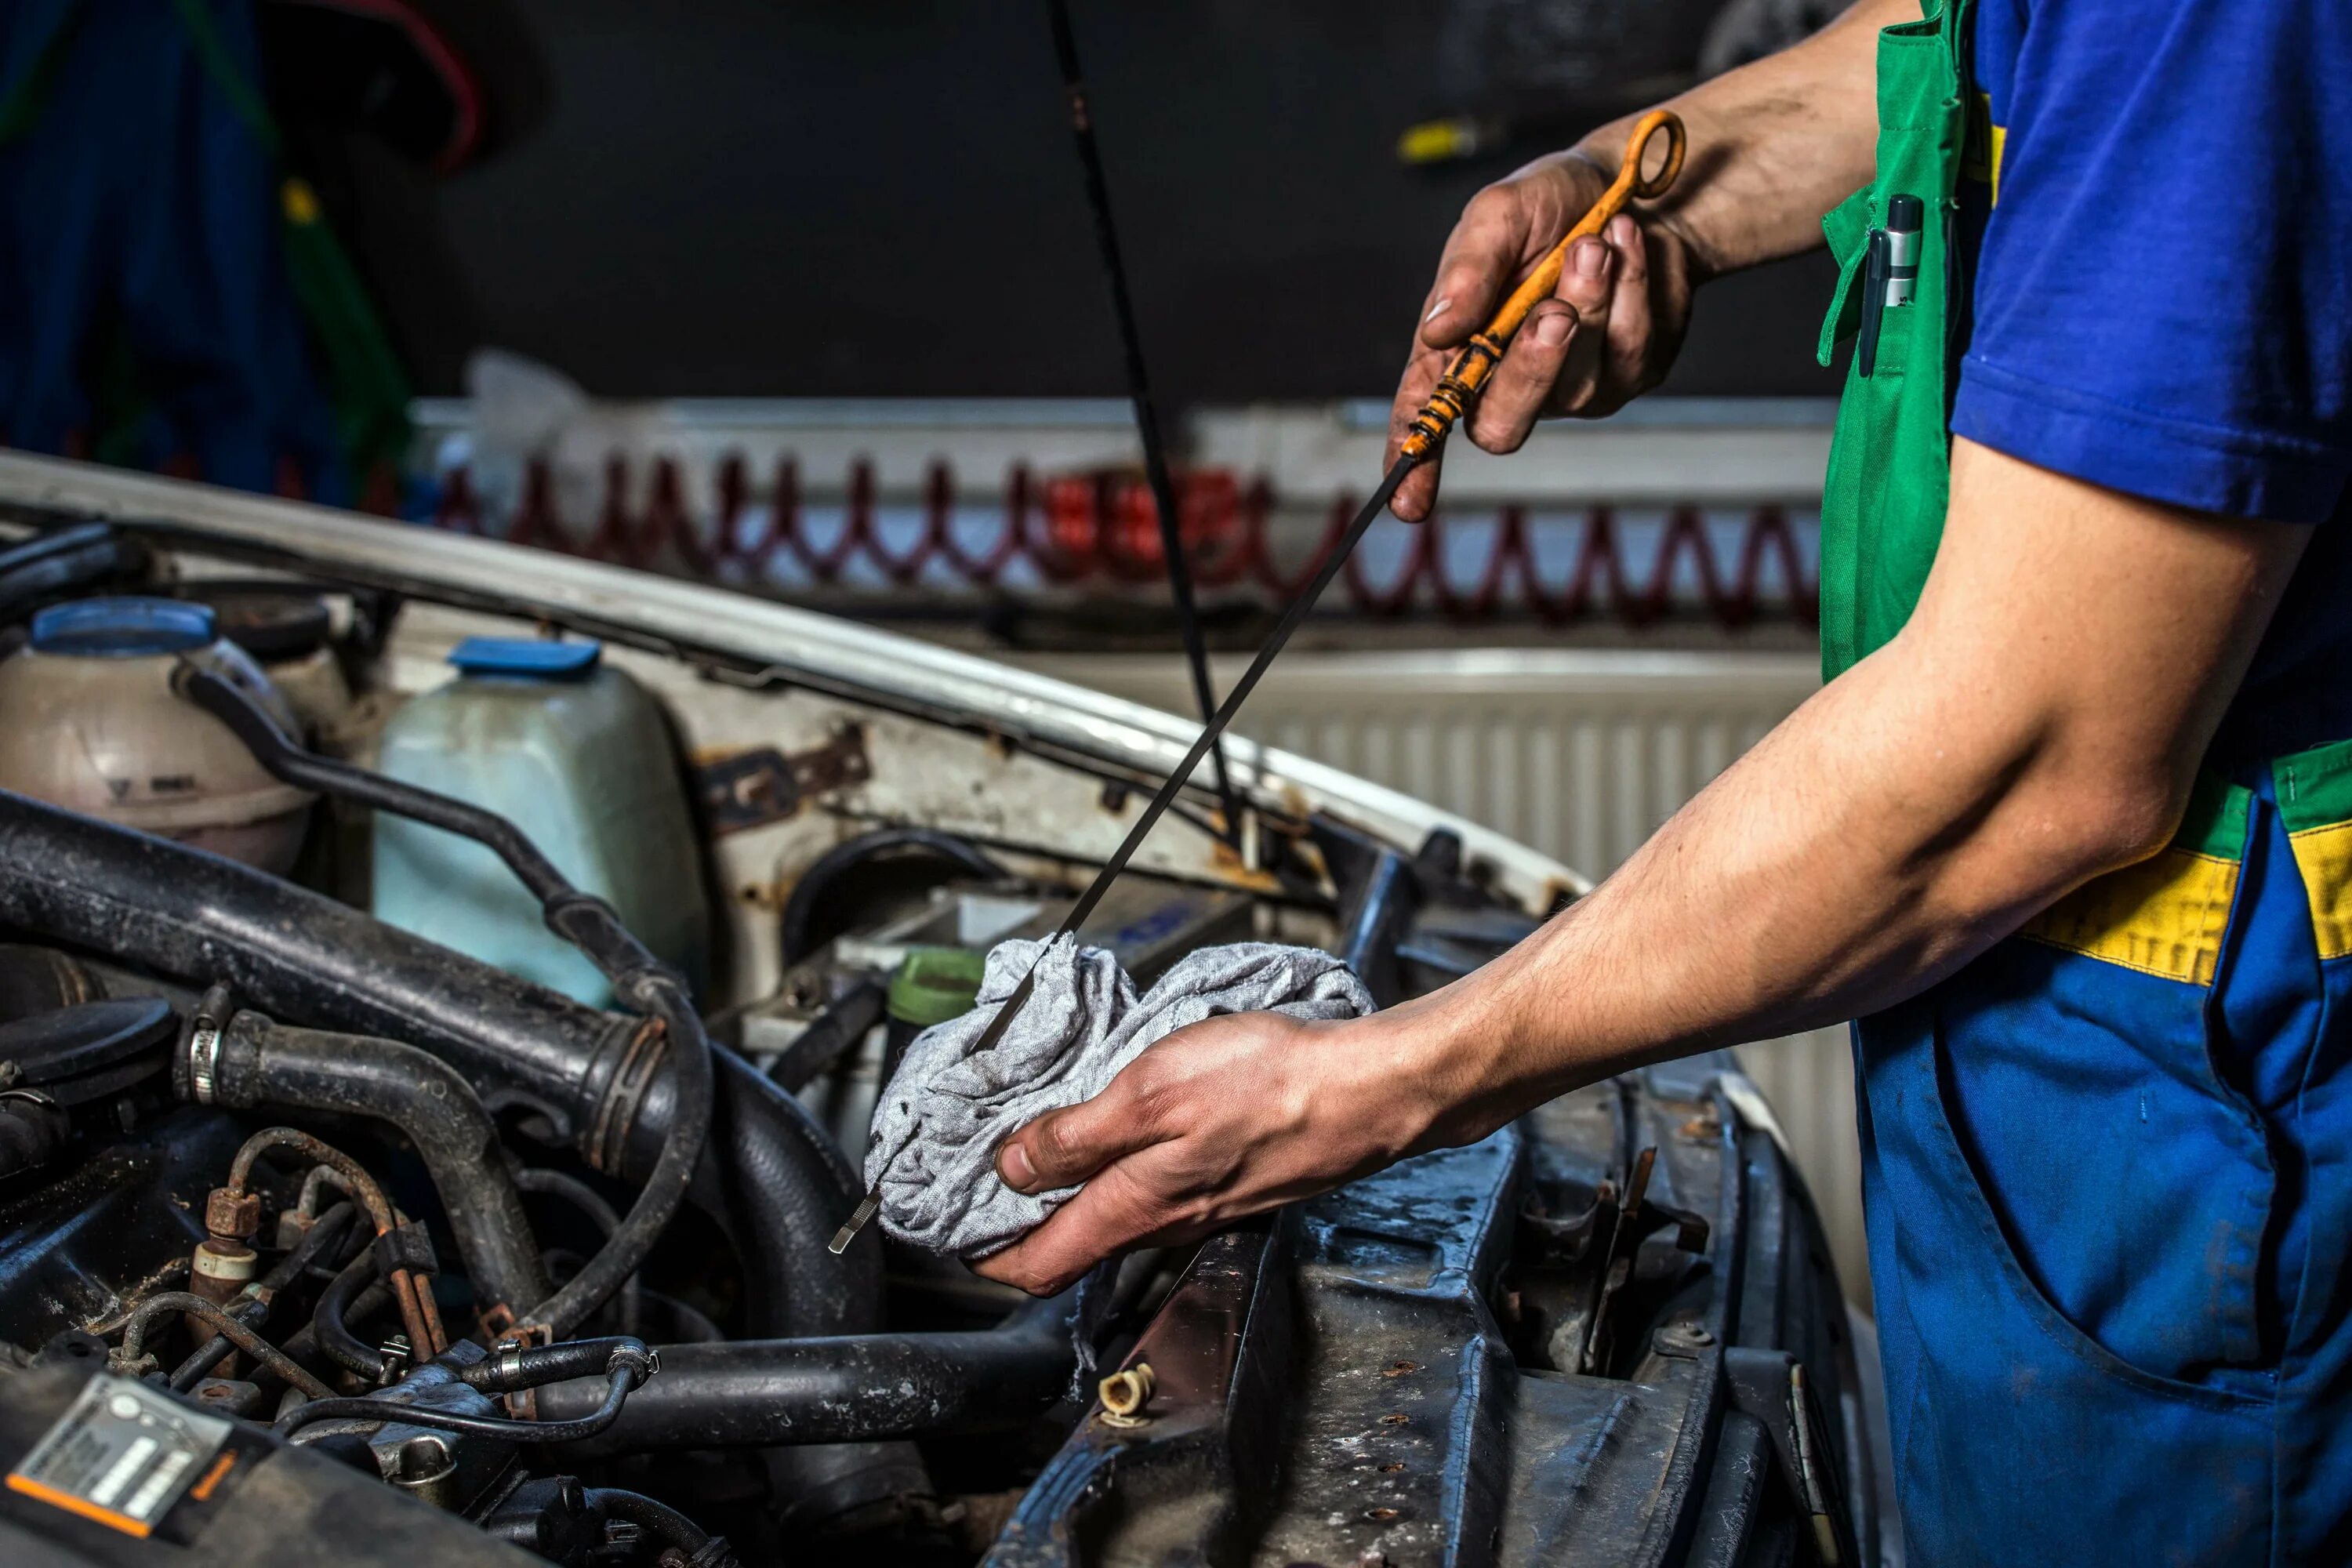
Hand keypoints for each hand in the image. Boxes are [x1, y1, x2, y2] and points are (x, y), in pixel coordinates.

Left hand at [969, 1009, 1444, 1295]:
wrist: (1369, 1092)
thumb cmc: (1270, 1086)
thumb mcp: (1150, 1093)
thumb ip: (1077, 1136)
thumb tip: (1013, 1167)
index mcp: (1135, 1207)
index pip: (1037, 1264)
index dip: (984, 1254)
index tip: (950, 1226)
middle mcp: (1166, 1221)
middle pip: (1072, 1242)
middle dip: (1020, 1217)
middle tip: (982, 1171)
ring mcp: (1203, 1205)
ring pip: (1115, 1214)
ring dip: (1071, 1187)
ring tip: (1042, 1137)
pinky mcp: (1233, 1179)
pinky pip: (1158, 1189)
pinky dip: (1122, 1168)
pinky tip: (1124, 1125)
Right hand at [1387, 150, 1700, 521]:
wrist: (1632, 189)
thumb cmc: (1549, 207)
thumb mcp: (1499, 213)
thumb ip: (1468, 269)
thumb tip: (1439, 330)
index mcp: (1456, 350)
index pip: (1424, 418)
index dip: (1413, 461)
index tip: (1409, 503)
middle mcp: (1509, 381)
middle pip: (1503, 425)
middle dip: (1531, 368)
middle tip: (1554, 310)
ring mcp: (1574, 388)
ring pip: (1578, 381)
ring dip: (1592, 300)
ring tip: (1597, 241)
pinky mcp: (1629, 375)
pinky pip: (1632, 348)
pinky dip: (1633, 286)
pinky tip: (1629, 245)